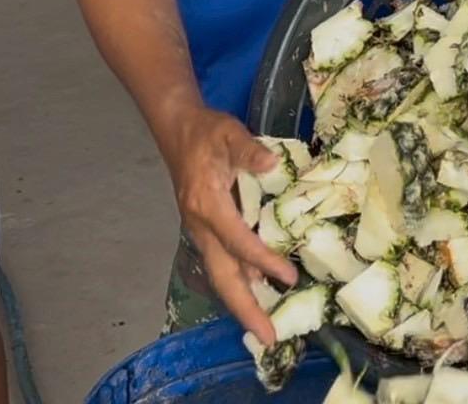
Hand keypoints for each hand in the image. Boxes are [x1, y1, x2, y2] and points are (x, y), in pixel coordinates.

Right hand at [167, 108, 298, 344]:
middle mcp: (200, 225)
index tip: (289, 277)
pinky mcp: (205, 229)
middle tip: (269, 338)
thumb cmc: (206, 132)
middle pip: (222, 276)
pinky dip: (239, 281)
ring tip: (265, 327)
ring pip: (221, 274)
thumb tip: (272, 163)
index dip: (263, 261)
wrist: (178, 129)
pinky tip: (258, 290)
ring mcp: (200, 230)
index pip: (238, 241)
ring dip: (242, 301)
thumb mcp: (229, 133)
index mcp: (207, 204)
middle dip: (244, 309)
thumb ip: (249, 149)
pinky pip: (222, 262)